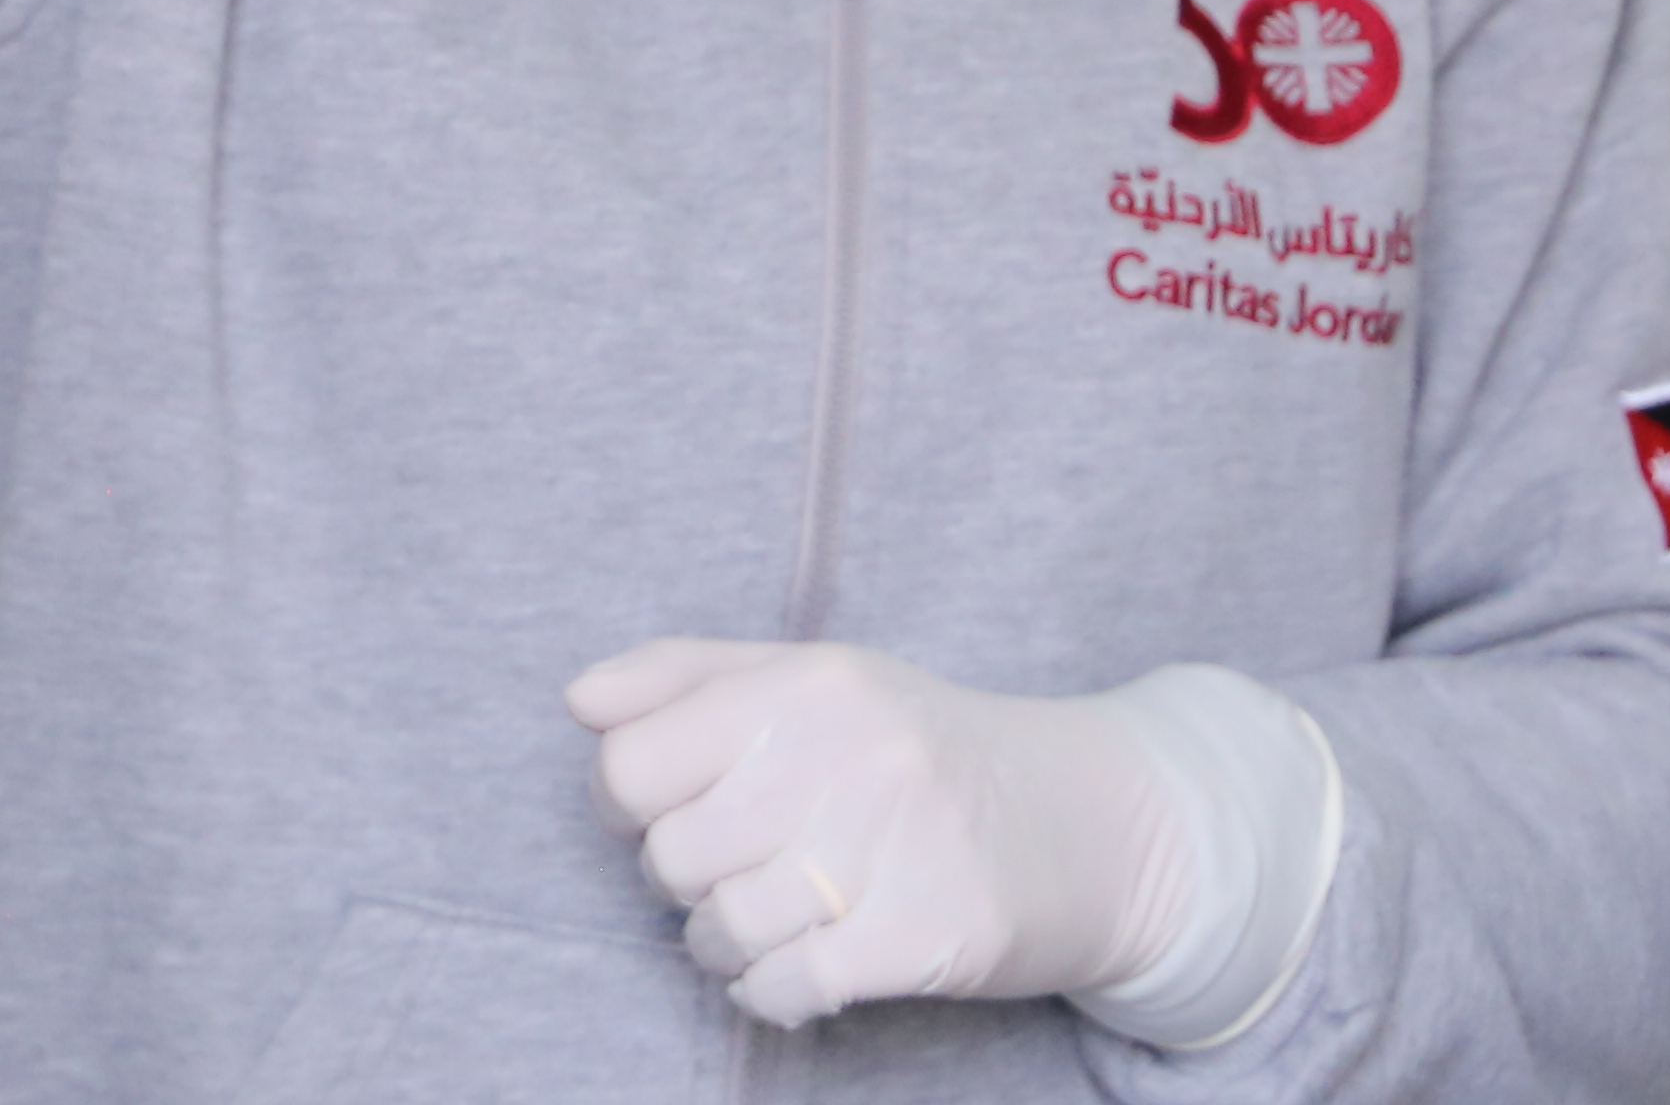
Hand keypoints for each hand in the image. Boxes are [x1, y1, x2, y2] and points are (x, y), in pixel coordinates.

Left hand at [570, 638, 1198, 1028]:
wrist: (1091, 824)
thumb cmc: (920, 751)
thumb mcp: (811, 682)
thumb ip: (684, 677)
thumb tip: (579, 700)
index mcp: (804, 685)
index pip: (630, 763)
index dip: (631, 805)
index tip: (672, 811)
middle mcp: (845, 756)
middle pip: (669, 858)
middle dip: (686, 881)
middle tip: (738, 870)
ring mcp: (892, 847)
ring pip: (723, 931)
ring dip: (728, 944)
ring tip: (773, 920)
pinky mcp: (930, 934)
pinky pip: (788, 988)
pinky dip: (775, 993)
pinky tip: (803, 969)